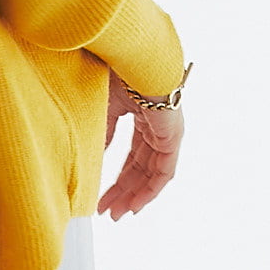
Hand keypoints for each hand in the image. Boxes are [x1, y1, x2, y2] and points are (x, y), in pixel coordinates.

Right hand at [97, 76, 184, 220]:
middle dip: (124, 192)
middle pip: (141, 168)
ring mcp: (167, 131)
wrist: (130, 55)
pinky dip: (151, 190)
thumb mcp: (104, 109)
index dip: (118, 179)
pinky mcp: (173, 136)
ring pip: (152, 174)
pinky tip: (136, 206)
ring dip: (135, 196)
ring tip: (118, 214)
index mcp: (144, 116)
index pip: (133, 156)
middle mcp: (158, 126)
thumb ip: (103, 134)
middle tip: (108, 212)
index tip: (102, 197)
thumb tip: (96, 158)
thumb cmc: (117, 71)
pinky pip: (164, 172)